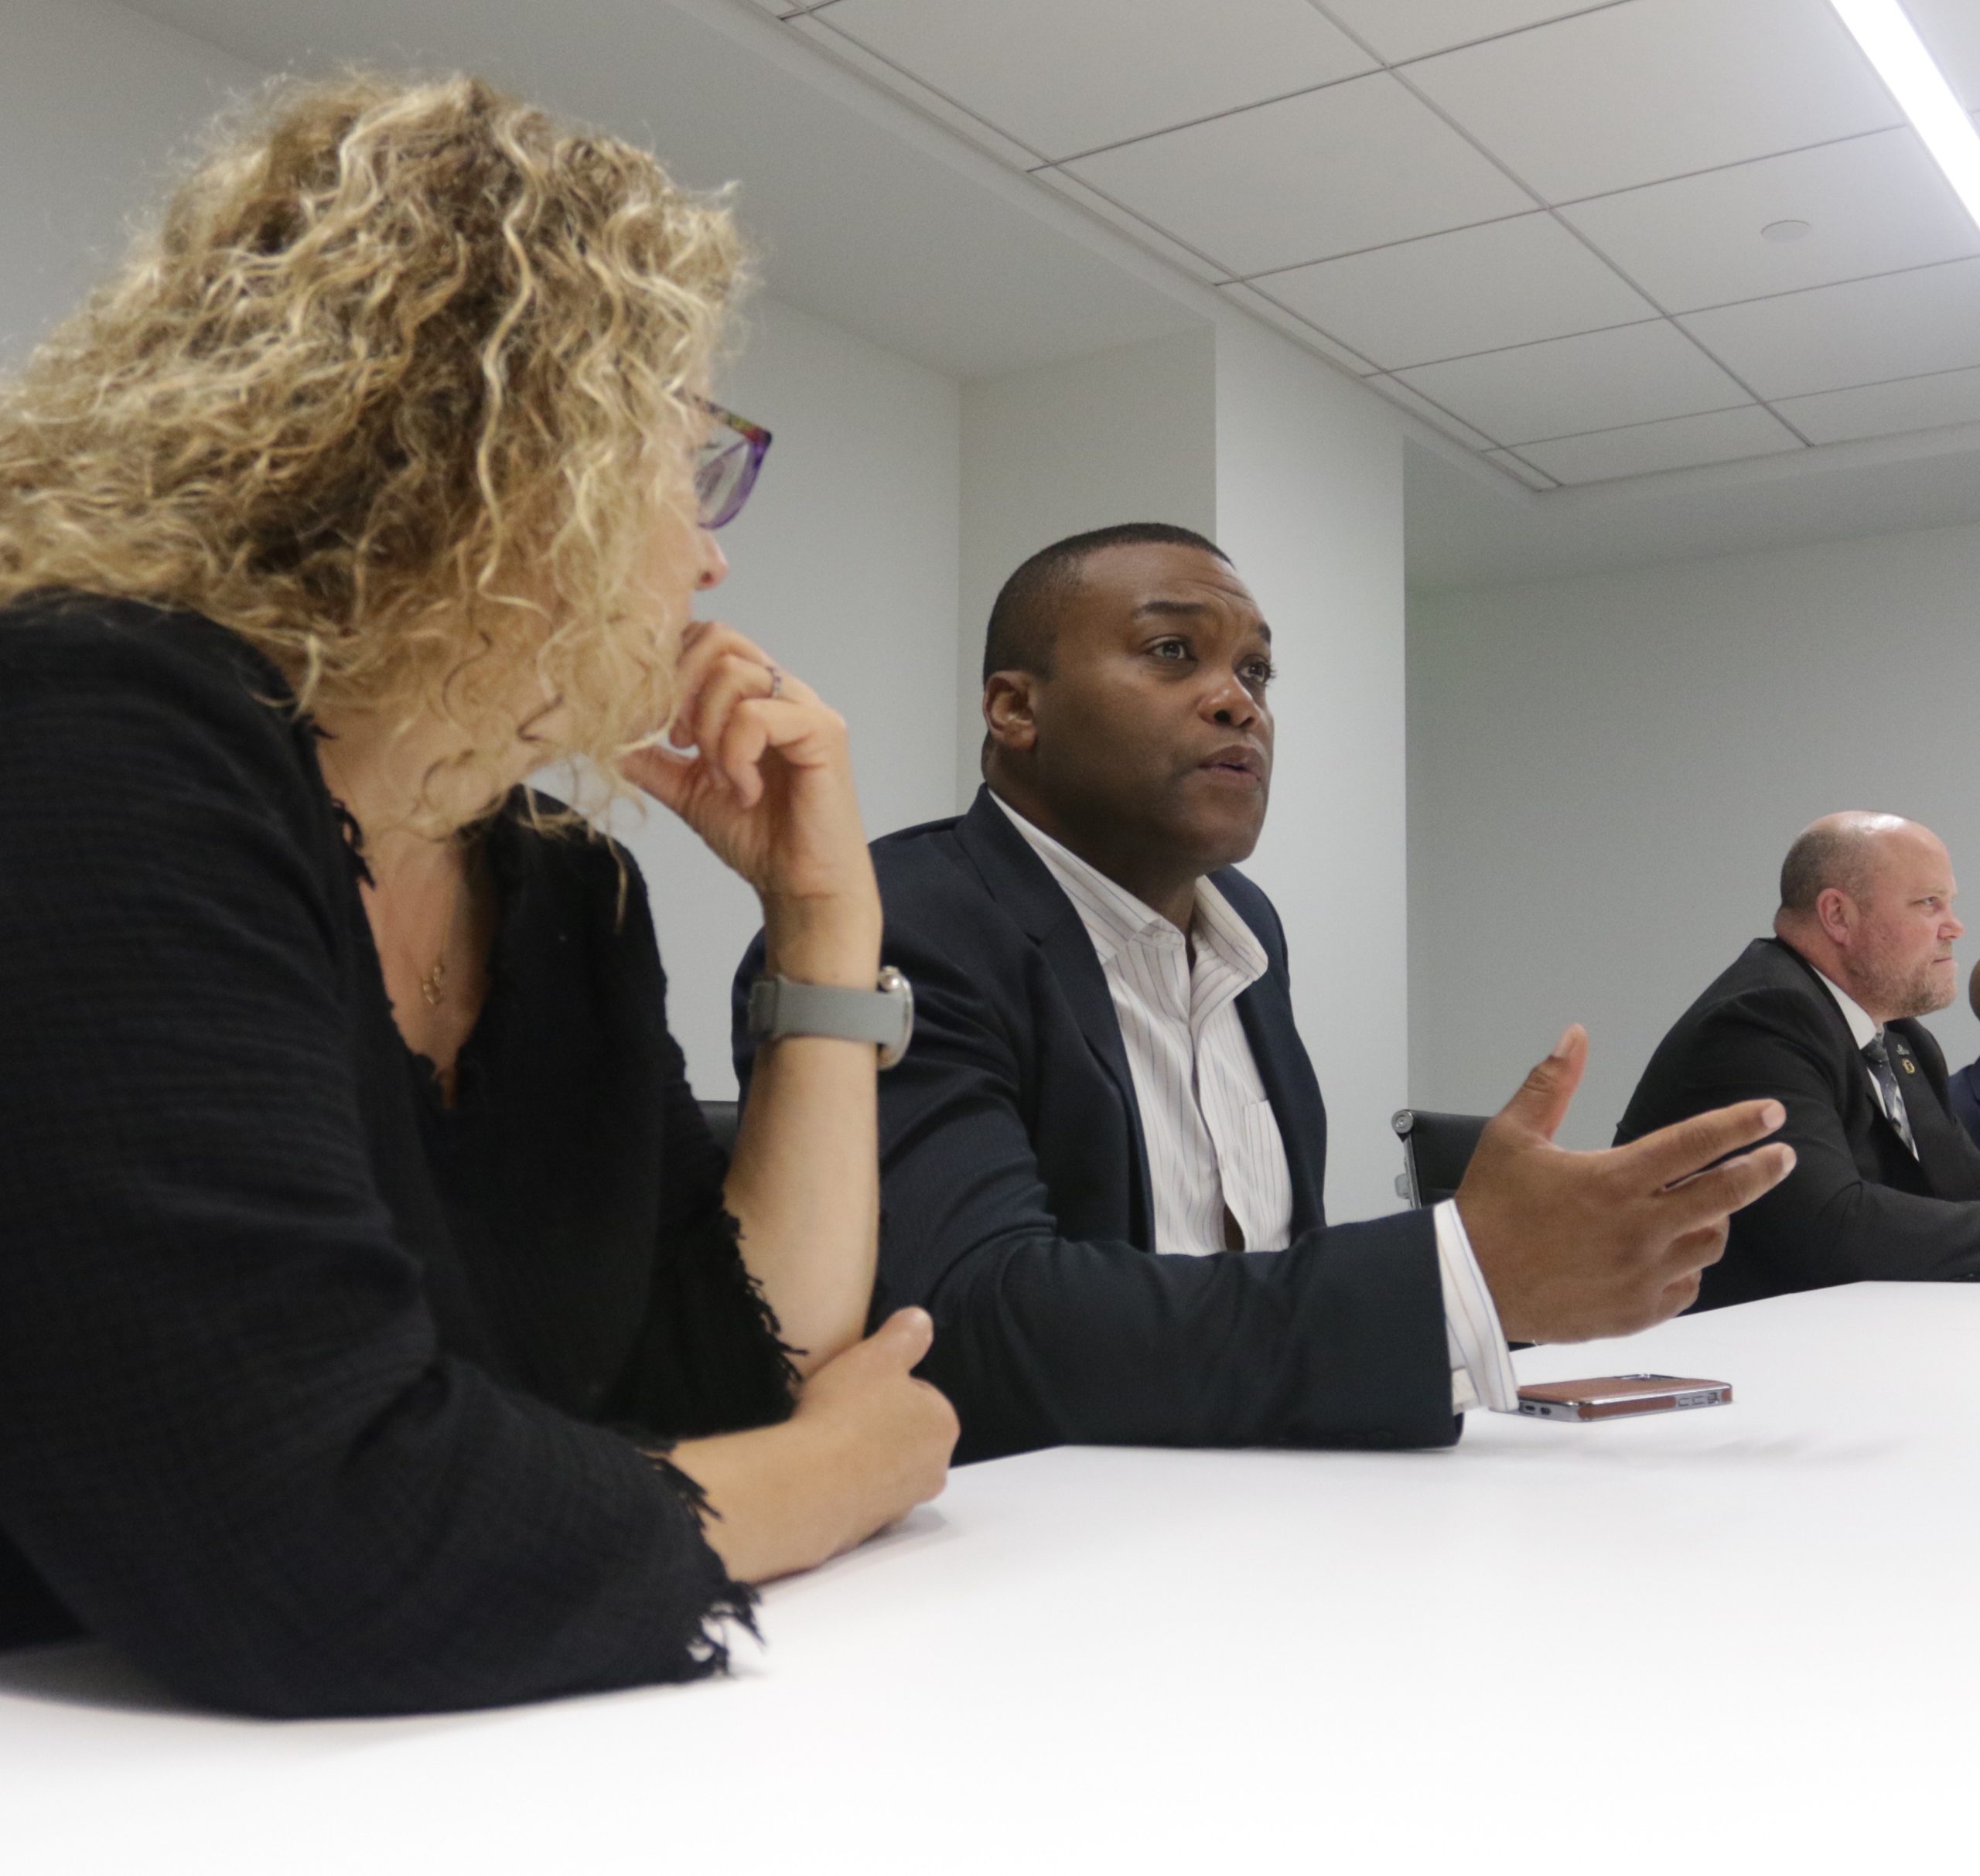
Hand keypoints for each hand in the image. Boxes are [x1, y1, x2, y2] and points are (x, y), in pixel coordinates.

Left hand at [621, 622, 879, 978]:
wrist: (799, 887)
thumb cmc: (758, 839)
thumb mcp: (686, 790)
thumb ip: (650, 758)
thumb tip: (601, 734)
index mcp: (753, 695)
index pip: (702, 639)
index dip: (667, 671)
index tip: (656, 729)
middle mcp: (781, 690)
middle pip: (718, 637)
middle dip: (680, 689)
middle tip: (678, 743)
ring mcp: (805, 706)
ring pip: (733, 672)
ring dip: (709, 728)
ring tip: (719, 777)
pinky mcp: (823, 731)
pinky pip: (757, 716)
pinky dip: (736, 755)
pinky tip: (745, 790)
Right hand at [669, 1309, 956, 1582]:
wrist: (809, 1485)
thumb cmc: (847, 1412)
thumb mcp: (877, 1355)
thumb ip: (905, 1334)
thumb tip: (921, 1320)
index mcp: (943, 1425)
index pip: (920, 1395)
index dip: (886, 1386)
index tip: (858, 1387)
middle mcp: (934, 1469)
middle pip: (906, 1434)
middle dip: (879, 1424)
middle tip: (840, 1412)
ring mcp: (903, 1504)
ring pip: (885, 1467)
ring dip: (862, 1456)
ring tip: (826, 1442)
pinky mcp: (871, 1529)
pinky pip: (861, 1496)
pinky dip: (845, 1486)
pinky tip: (820, 1473)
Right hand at [1455, 1025, 1795, 1343]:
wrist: (1470, 1285)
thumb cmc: (1490, 1209)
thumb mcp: (1511, 1135)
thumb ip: (1551, 1083)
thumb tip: (1575, 1036)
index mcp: (1613, 1179)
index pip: (1695, 1142)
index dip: (1740, 1124)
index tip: (1770, 1113)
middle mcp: (1638, 1228)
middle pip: (1726, 1194)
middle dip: (1762, 1170)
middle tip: (1781, 1157)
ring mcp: (1642, 1274)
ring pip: (1711, 1243)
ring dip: (1714, 1221)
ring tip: (1705, 1208)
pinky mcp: (1637, 1312)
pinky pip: (1686, 1287)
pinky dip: (1686, 1267)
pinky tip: (1671, 1255)